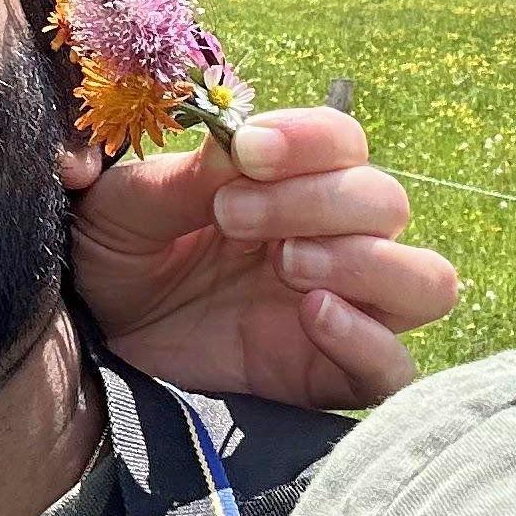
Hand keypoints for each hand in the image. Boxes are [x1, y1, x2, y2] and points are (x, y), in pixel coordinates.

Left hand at [61, 105, 455, 410]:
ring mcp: (341, 309)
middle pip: (386, 203)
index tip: (248, 150)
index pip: (345, 142)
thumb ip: (182, 180)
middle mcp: (329, 239)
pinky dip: (370, 341)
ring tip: (287, 265)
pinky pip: (396, 368)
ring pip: (423, 279)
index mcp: (286, 184)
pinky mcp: (330, 377)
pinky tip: (314, 315)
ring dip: (366, 262)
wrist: (92, 342)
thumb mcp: (124, 208)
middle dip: (315, 201)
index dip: (311, 139)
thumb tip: (240, 147)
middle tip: (231, 218)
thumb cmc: (114, 258)